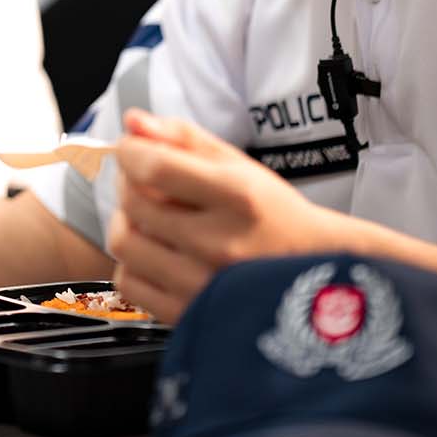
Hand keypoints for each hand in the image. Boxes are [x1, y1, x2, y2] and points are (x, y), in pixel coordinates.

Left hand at [106, 109, 357, 322]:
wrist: (313, 275)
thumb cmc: (274, 215)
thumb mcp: (240, 165)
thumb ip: (183, 138)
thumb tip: (132, 121)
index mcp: (237, 197)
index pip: (155, 167)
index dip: (129, 151)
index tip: (131, 148)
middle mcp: (220, 243)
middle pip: (135, 203)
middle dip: (126, 181)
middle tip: (139, 178)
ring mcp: (204, 285)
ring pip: (124, 242)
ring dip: (123, 218)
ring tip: (143, 214)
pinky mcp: (190, 315)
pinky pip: (129, 282)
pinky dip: (129, 260)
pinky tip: (151, 249)